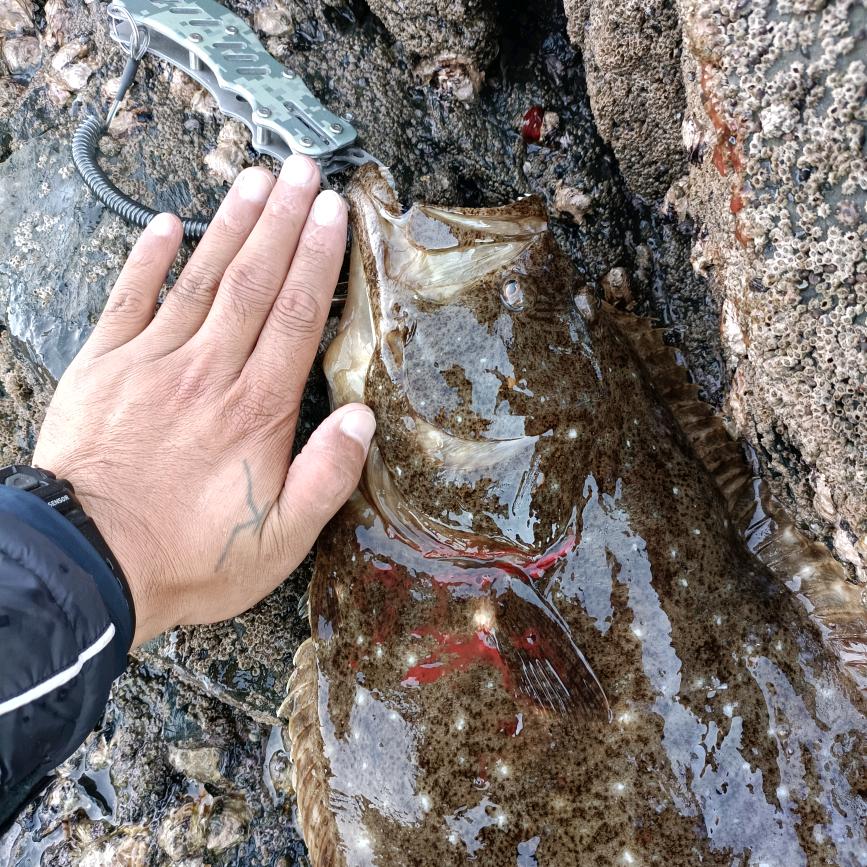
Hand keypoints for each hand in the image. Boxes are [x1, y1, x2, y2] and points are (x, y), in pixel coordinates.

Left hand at [33, 156, 374, 646]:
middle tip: (302, 170)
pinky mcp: (104, 368)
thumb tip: (363, 418)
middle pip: (252, 282)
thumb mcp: (279, 540)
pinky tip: (168, 223)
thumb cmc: (191, 557)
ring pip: (200, 280)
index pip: (294, 315)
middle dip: (282, 222)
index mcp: (254, 410)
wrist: (87, 566)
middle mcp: (207, 373)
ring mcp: (151, 364)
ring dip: (230, 225)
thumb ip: (326, 478)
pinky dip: (148, 259)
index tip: (332, 212)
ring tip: (255, 178)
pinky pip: (128, 300)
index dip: (316, 258)